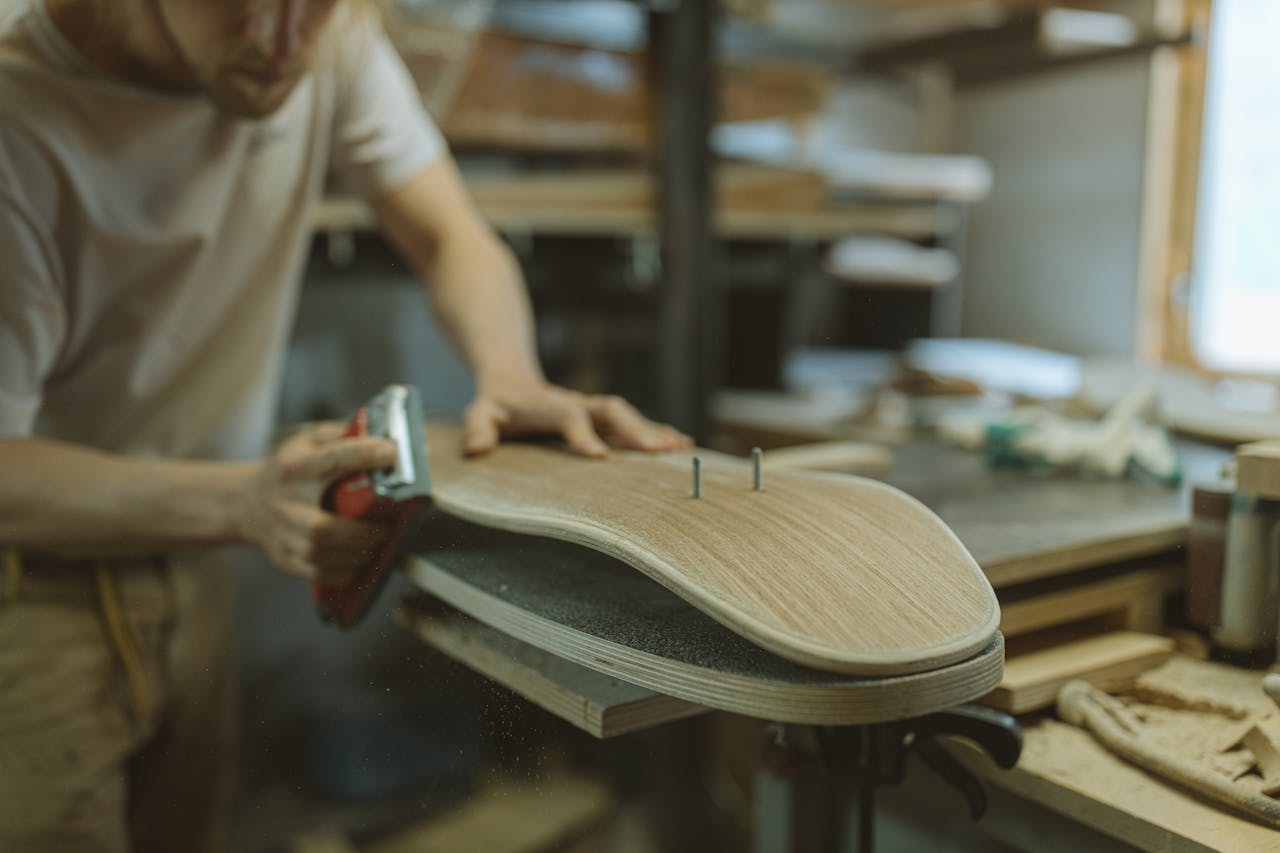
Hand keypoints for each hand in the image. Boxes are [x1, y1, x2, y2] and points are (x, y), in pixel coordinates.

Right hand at [237, 422, 397, 586]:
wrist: (244, 502)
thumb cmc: (287, 470)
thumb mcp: (305, 442)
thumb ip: (337, 436)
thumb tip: (379, 436)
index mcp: (292, 468)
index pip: (329, 460)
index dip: (362, 456)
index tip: (391, 454)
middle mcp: (285, 503)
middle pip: (322, 527)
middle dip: (363, 531)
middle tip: (389, 525)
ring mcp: (281, 535)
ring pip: (321, 554)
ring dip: (358, 552)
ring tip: (380, 543)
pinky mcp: (284, 558)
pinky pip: (317, 573)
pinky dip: (345, 571)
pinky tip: (360, 561)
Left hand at [462, 383, 692, 457]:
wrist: (513, 377)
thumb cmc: (496, 403)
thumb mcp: (479, 413)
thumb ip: (478, 428)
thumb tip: (477, 449)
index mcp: (547, 405)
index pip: (568, 417)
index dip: (583, 434)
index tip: (600, 456)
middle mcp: (575, 404)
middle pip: (610, 411)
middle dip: (635, 430)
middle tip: (659, 451)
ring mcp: (590, 408)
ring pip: (627, 415)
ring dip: (653, 430)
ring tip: (681, 448)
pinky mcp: (600, 416)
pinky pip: (632, 422)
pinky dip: (655, 431)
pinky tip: (679, 443)